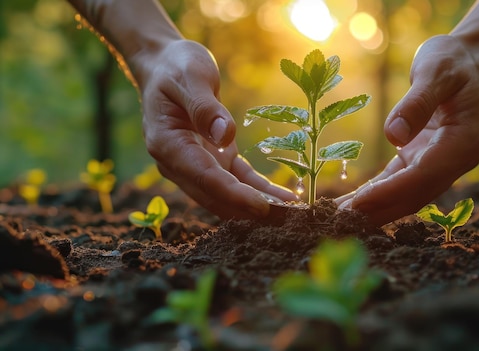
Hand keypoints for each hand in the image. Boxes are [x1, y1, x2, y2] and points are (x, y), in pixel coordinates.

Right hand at [130, 39, 297, 218]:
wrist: (164, 66)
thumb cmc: (175, 67)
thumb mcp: (190, 78)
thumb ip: (204, 108)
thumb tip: (225, 135)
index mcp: (167, 144)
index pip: (204, 177)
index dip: (233, 194)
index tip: (262, 207)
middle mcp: (178, 162)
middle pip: (215, 194)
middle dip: (248, 210)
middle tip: (285, 222)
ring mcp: (196, 163)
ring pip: (227, 194)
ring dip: (256, 206)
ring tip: (291, 216)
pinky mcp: (213, 158)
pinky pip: (238, 178)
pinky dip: (259, 189)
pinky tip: (284, 199)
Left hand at [337, 35, 478, 225]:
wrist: (469, 61)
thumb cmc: (453, 61)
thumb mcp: (436, 71)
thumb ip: (418, 102)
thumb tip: (394, 136)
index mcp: (465, 141)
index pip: (425, 175)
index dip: (391, 191)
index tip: (360, 203)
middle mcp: (456, 160)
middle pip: (416, 195)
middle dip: (379, 210)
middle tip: (340, 223)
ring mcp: (440, 163)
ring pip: (407, 195)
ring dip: (375, 210)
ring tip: (338, 221)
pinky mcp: (423, 159)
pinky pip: (399, 182)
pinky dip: (376, 194)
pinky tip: (351, 204)